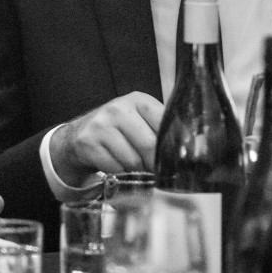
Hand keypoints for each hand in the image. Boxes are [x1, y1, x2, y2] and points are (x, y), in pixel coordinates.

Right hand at [49, 91, 163, 185]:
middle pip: (149, 146)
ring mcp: (101, 125)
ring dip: (136, 169)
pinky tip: (116, 165)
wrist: (81, 134)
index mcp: (138, 100)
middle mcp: (118, 108)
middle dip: (154, 163)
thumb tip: (190, 147)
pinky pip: (114, 168)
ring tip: (132, 164)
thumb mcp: (140, 120)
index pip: (164, 123)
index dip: (170, 146)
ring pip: (132, 160)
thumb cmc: (118, 129)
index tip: (174, 158)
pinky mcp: (88, 142)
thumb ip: (161, 129)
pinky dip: (119, 173)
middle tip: (154, 169)